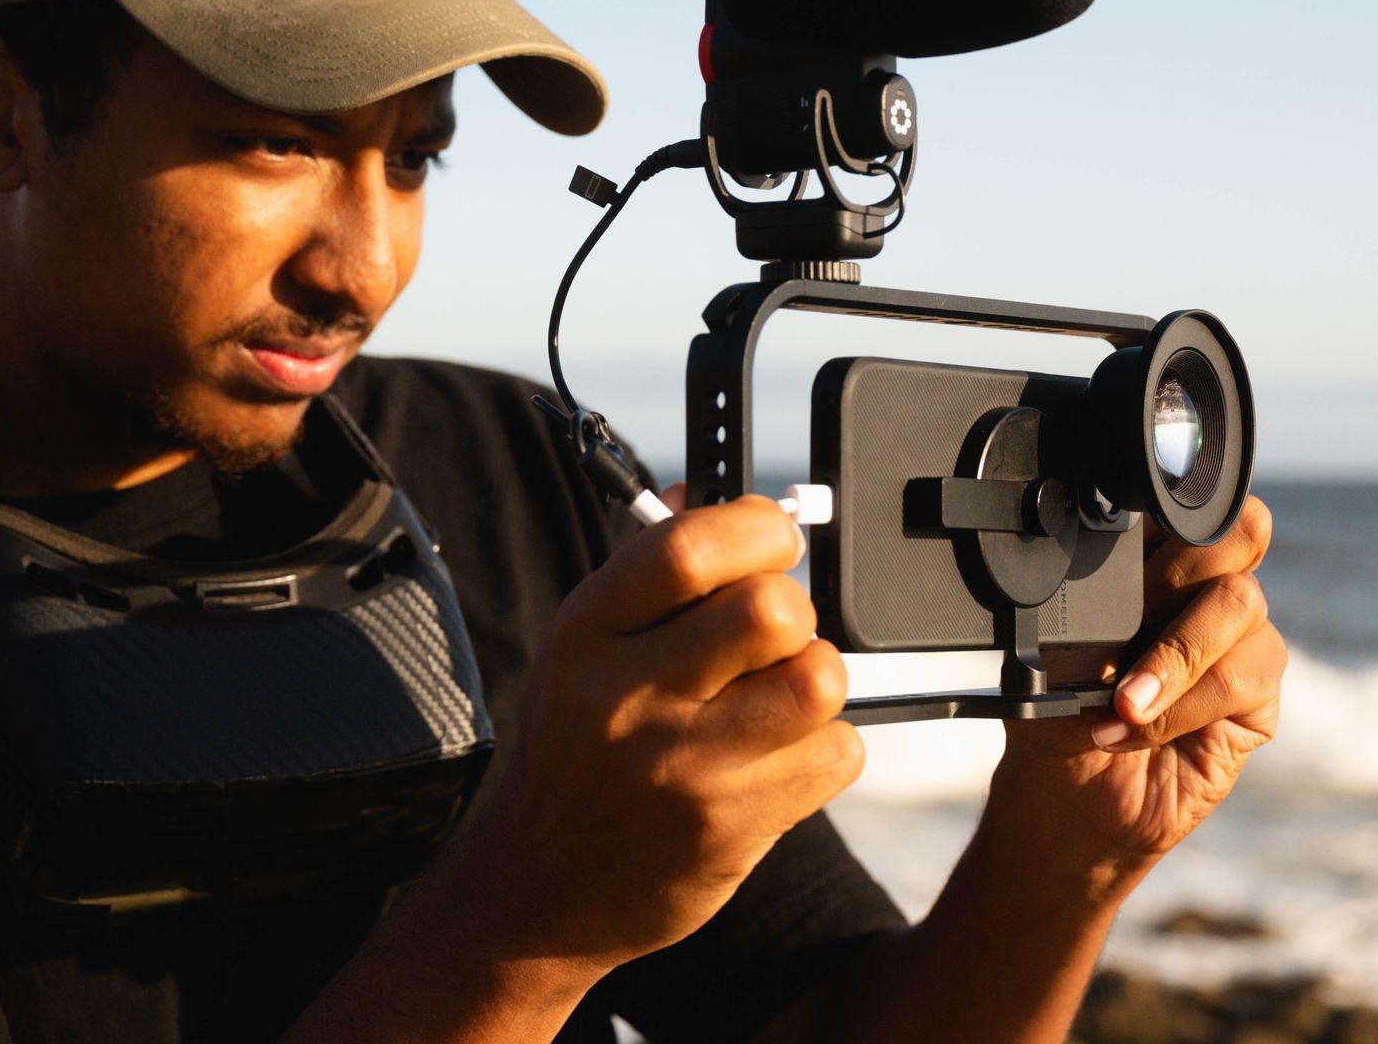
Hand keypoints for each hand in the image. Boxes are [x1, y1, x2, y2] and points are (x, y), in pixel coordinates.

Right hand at [435, 489, 861, 971]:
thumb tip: (707, 488)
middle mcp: (627, 697)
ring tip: (780, 698)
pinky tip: (778, 759)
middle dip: (795, 612)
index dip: (755, 529)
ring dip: (816, 680)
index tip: (772, 541)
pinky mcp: (730, 826)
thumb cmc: (581, 753)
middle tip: (774, 637)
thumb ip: (648, 574)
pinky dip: (826, 750)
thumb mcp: (583, 651)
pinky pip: (835, 755)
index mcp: (586, 634)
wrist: (541, 890)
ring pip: (817, 681)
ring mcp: (681, 767)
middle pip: (771, 610)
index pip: (685, 547)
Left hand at [988, 496, 1283, 877]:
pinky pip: (1241, 676)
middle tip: (1129, 623)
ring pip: (1240, 603)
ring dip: (1174, 656)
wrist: (1069, 795)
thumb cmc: (1055, 712)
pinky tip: (1136, 726)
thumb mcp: (1045, 649)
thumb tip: (1087, 580)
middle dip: (1177, 575)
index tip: (1136, 539)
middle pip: (1237, 532)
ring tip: (1123, 702)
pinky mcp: (1257, 695)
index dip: (1172, 509)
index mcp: (1154, 555)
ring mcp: (1238, 636)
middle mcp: (1206, 584)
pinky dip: (1183, 704)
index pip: (1185, 501)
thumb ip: (1077, 604)